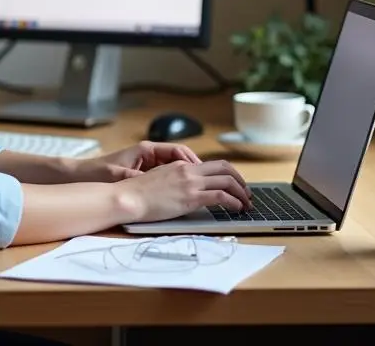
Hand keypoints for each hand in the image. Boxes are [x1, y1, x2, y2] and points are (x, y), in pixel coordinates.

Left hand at [69, 141, 202, 182]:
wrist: (83, 175)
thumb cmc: (99, 172)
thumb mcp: (120, 175)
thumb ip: (138, 178)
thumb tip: (153, 183)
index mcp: (146, 150)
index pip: (178, 151)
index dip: (193, 161)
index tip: (202, 173)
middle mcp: (149, 154)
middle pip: (181, 158)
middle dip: (197, 169)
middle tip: (212, 181)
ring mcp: (148, 163)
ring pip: (176, 167)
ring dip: (189, 177)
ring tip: (202, 189)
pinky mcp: (144, 173)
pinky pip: (167, 175)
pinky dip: (177, 183)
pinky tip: (183, 194)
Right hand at [115, 160, 252, 222]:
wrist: (127, 198)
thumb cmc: (136, 194)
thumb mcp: (159, 181)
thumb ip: (175, 181)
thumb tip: (184, 190)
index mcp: (181, 166)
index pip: (213, 164)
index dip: (229, 173)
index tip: (235, 185)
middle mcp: (188, 171)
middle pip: (225, 168)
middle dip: (240, 181)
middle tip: (246, 194)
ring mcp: (190, 183)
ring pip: (227, 181)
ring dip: (242, 193)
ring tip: (246, 204)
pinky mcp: (191, 197)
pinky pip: (221, 196)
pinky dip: (234, 202)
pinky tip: (238, 209)